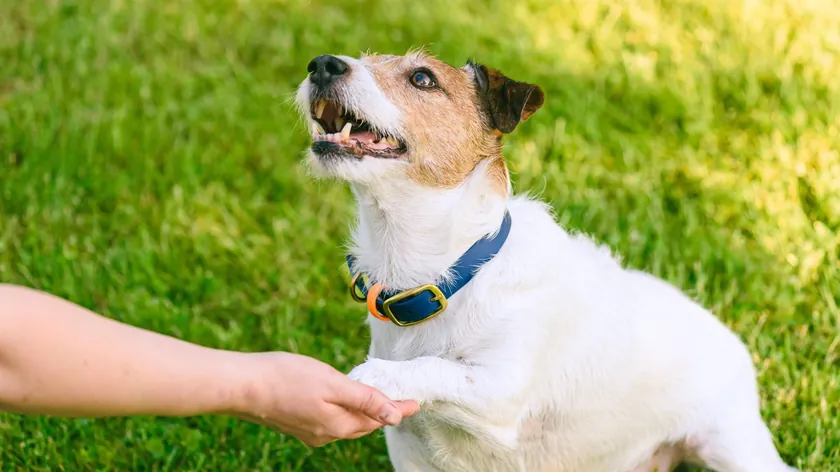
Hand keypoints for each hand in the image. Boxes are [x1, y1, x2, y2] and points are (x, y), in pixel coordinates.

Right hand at [228, 352, 418, 446]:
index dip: (398, 409)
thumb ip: (365, 399)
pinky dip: (342, 409)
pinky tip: (341, 397)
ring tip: (376, 395)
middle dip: (382, 411)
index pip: (378, 419)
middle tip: (399, 398)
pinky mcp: (296, 423)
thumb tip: (394, 415)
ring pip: (345, 422)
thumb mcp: (332, 384)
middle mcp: (325, 434)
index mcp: (337, 426)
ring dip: (362, 410)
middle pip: (362, 423)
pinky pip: (329, 419)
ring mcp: (309, 431)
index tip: (415, 403)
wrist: (242, 385)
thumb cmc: (286, 378)